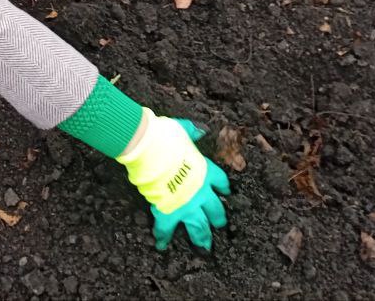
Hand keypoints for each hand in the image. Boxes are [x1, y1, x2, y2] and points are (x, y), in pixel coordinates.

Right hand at [117, 112, 230, 250]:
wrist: (149, 149)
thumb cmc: (165, 137)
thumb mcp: (183, 129)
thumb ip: (193, 132)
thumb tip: (201, 130)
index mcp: (205, 170)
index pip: (220, 181)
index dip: (223, 187)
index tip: (225, 191)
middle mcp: (200, 191)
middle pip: (215, 209)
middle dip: (218, 218)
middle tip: (219, 224)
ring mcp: (186, 204)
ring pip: (199, 226)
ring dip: (201, 236)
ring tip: (204, 245)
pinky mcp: (168, 211)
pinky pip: (166, 228)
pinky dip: (163, 237)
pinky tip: (161, 244)